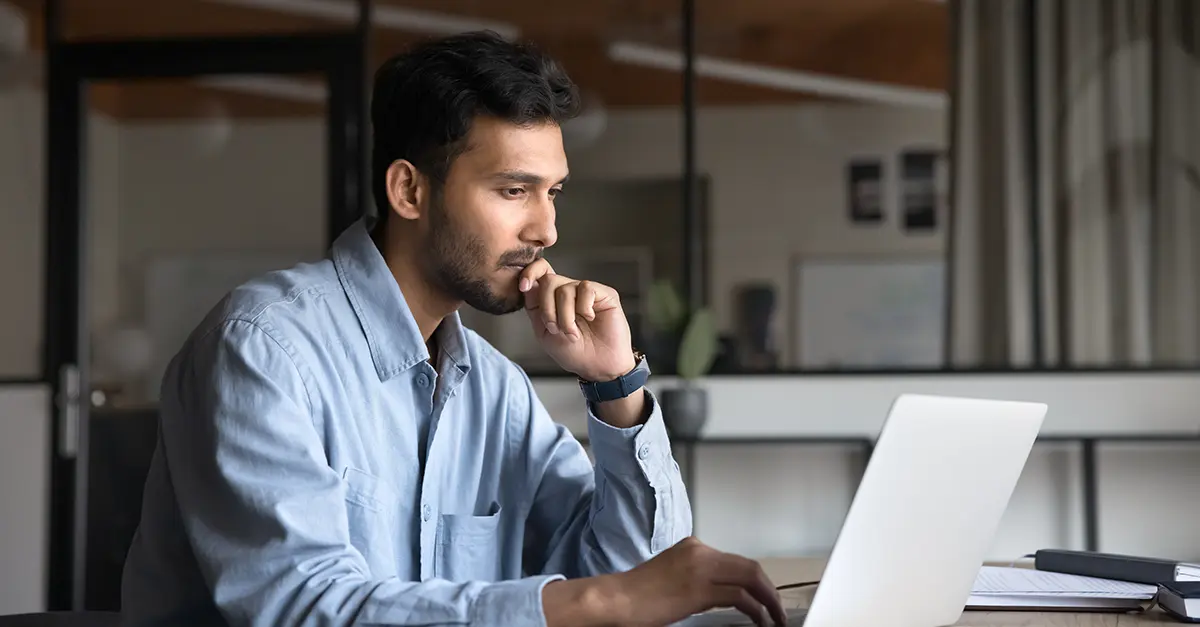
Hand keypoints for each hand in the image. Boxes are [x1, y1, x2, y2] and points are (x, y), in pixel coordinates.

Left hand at [520, 258, 635, 381]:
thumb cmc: (574, 353)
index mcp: (552, 299)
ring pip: (565, 289)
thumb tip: (529, 284)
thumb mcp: (544, 333)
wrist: (597, 367)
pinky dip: (584, 308)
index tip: (524, 286)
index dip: (529, 272)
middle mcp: (569, 291)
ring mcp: (586, 292)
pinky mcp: (604, 294)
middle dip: (548, 309)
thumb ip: (535, 308)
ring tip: (573, 334)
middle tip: (556, 329)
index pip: (539, 272)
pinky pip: (586, 289)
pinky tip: (591, 318)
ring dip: (566, 317)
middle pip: (548, 280)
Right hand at [611, 537, 787, 626]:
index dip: (756, 580)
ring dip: (769, 600)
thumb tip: (722, 594)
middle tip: (778, 609)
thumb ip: (698, 578)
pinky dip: (756, 610)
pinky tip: (760, 621)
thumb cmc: (637, 594)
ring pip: (751, 577)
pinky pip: (739, 597)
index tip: (765, 597)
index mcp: (693, 547)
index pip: (736, 561)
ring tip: (776, 618)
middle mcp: (700, 552)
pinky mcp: (698, 589)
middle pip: (750, 566)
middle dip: (770, 589)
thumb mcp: (673, 576)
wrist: (616, 599)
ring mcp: (700, 568)